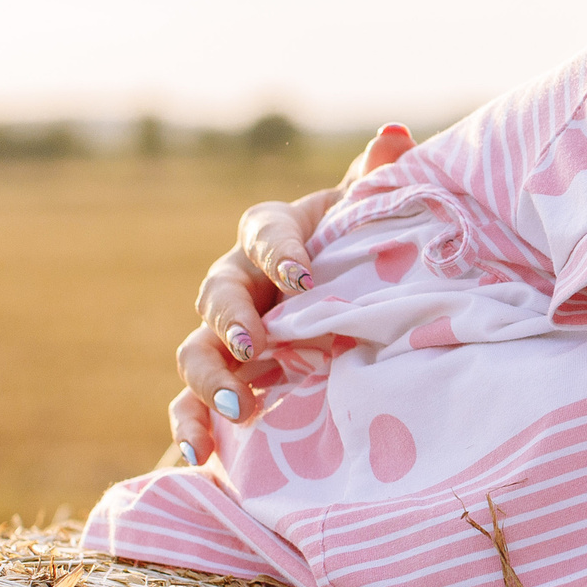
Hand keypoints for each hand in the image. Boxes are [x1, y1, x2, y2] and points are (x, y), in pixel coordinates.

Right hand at [168, 124, 413, 463]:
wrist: (348, 309)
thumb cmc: (358, 253)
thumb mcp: (371, 220)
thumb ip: (378, 181)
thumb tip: (396, 132)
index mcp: (274, 236)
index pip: (266, 231)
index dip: (281, 252)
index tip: (306, 276)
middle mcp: (239, 283)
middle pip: (218, 294)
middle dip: (234, 320)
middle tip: (259, 345)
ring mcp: (224, 336)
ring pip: (196, 351)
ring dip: (210, 379)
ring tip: (239, 406)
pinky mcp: (222, 383)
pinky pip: (189, 405)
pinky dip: (190, 427)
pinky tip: (201, 454)